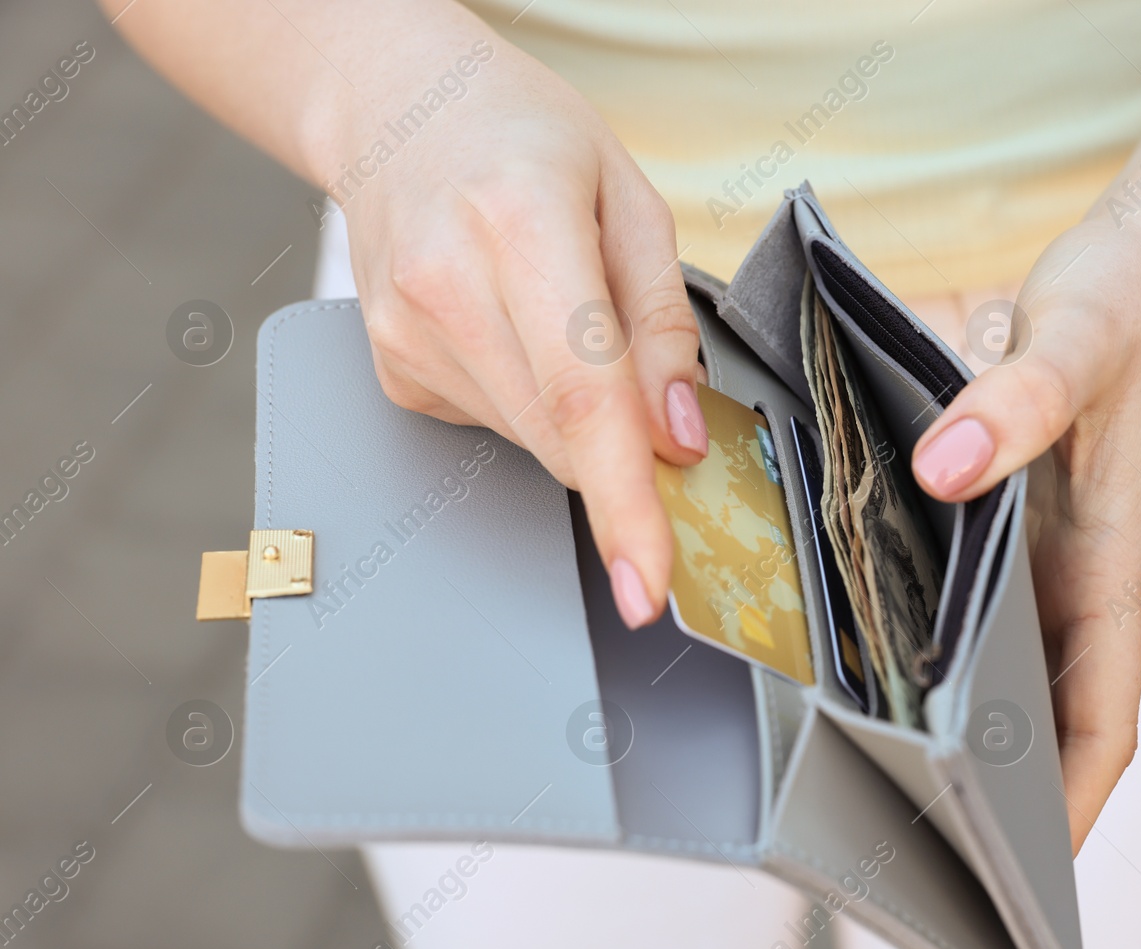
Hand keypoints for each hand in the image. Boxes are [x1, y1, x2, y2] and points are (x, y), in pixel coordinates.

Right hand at [333, 37, 704, 628]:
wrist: (400, 110)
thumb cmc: (522, 136)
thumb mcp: (630, 200)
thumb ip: (662, 324)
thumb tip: (679, 435)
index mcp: (518, 223)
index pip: (582, 398)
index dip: (622, 503)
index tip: (647, 579)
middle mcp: (446, 286)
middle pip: (560, 438)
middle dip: (626, 459)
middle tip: (657, 410)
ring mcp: (406, 336)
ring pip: (533, 444)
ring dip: (578, 420)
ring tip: (559, 315)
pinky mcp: (394, 372)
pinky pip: (496, 428)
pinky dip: (532, 403)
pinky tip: (514, 328)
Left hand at [910, 219, 1140, 852]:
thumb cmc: (1130, 301)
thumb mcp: (1078, 339)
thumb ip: (1021, 400)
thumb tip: (943, 467)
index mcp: (1113, 567)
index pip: (1101, 722)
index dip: (1065, 805)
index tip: (1013, 872)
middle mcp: (1082, 578)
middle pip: (1045, 718)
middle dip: (996, 791)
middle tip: (904, 845)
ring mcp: (1049, 553)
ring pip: (1006, 667)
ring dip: (958, 723)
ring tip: (868, 774)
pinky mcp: (1016, 516)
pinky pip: (974, 604)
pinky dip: (932, 641)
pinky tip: (863, 648)